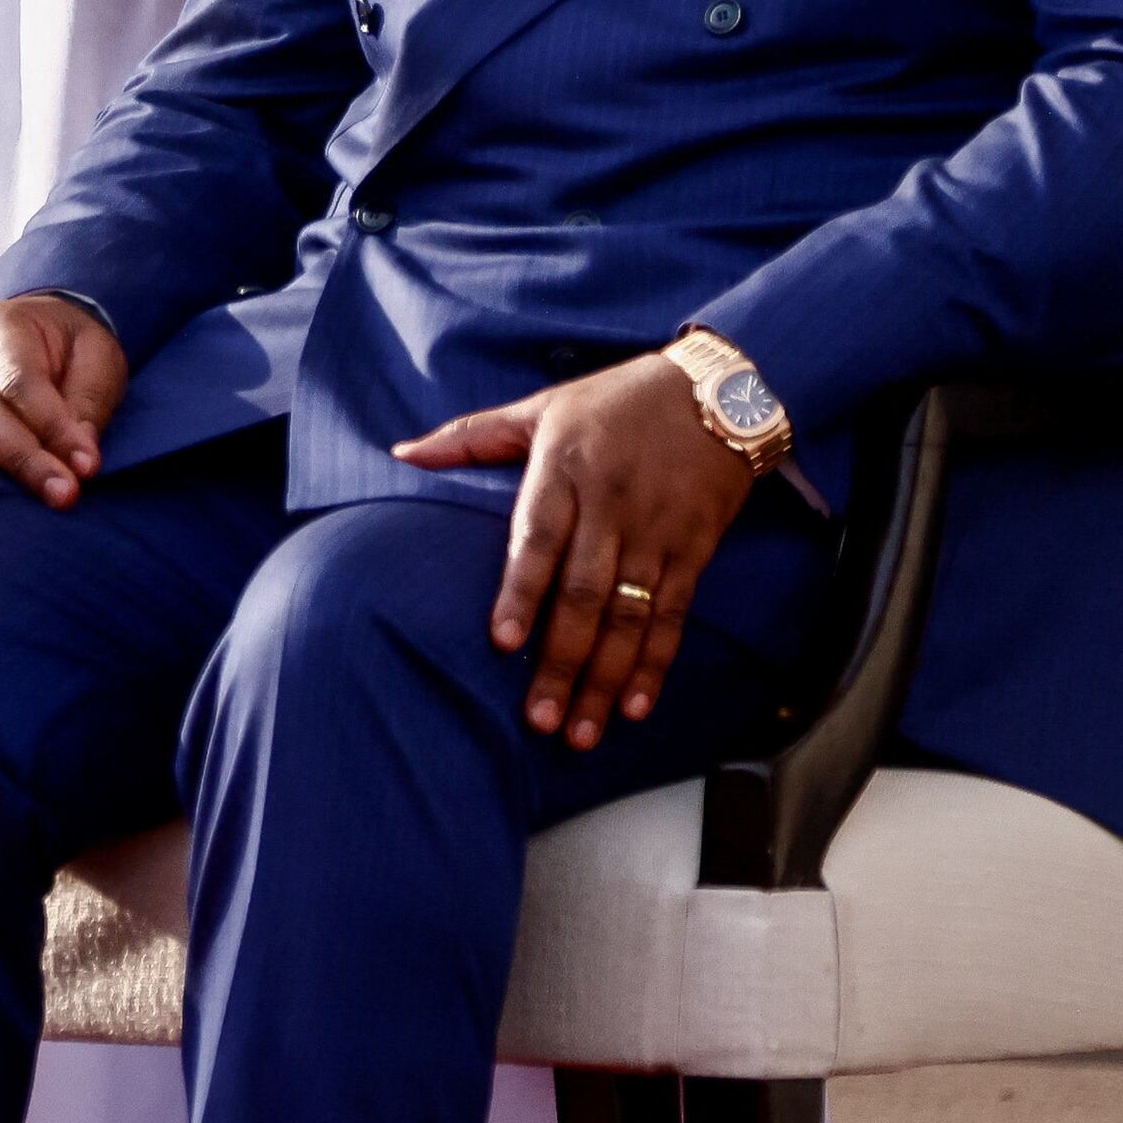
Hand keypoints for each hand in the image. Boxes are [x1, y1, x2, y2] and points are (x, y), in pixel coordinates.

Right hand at [0, 291, 126, 508]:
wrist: (38, 330)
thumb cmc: (68, 348)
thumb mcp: (96, 358)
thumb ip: (88, 403)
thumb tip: (81, 460)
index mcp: (1, 328)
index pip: (20, 380)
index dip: (53, 425)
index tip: (86, 466)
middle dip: (20, 456)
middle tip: (58, 493)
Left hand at [393, 353, 759, 748]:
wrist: (720, 390)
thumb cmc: (616, 401)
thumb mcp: (543, 406)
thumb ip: (472, 437)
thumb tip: (403, 454)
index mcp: (566, 470)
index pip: (538, 539)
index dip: (521, 591)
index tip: (502, 642)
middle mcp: (612, 506)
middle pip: (584, 594)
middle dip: (562, 662)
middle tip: (539, 719)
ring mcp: (656, 532)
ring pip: (628, 616)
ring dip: (606, 678)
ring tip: (582, 732)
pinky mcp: (694, 550)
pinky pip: (673, 615)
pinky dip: (655, 662)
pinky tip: (637, 706)